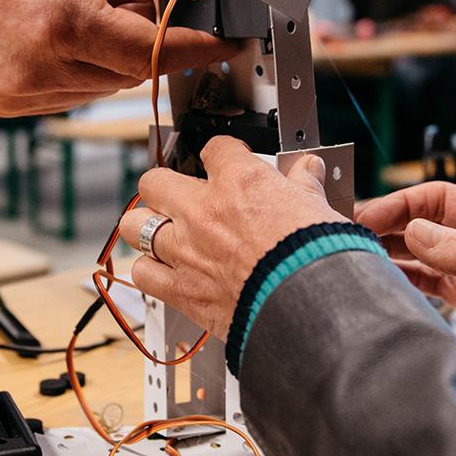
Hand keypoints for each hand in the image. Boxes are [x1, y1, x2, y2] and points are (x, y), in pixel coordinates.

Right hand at [0, 0, 228, 115]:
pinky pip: (68, 90)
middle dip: (144, 25)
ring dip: (112, 43)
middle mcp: (37, 70)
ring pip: (101, 83)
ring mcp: (16, 93)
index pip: (154, 51)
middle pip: (131, 68)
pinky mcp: (0, 102)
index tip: (227, 41)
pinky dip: (80, 59)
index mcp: (59, 23)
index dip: (196, 45)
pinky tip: (59, 17)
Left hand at [119, 138, 341, 338]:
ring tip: (163, 233)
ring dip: (148, 228)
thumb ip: (305, 186)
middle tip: (178, 196)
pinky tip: (163, 270)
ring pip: (137, 226)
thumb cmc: (317, 257)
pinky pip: (143, 273)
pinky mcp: (182, 289)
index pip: (215, 149)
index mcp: (240, 182)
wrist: (309, 306)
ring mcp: (186, 250)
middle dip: (164, 187)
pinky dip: (150, 272)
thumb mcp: (318, 209)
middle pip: (154, 182)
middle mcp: (204, 211)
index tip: (223, 163)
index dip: (220, 154)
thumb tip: (309, 169)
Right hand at [354, 182, 455, 393]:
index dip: (404, 203)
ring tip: (359, 249)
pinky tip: (383, 274)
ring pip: (423, 248)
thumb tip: (419, 232)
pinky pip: (428, 278)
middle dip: (391, 222)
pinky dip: (404, 274)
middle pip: (428, 220)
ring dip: (392, 247)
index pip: (443, 199)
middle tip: (353, 230)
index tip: (371, 214)